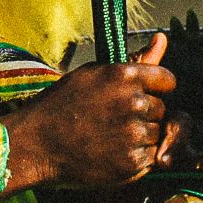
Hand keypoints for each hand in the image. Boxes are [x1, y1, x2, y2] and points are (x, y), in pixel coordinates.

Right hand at [1, 32, 177, 192]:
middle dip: (144, 114)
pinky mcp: (132, 163)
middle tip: (114, 119)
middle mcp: (134, 103)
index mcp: (125, 75)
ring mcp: (134, 135)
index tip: (142, 96)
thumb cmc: (61, 105)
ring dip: (141, 137)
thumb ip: (134, 59)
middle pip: (160, 108)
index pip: (167, 80)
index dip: (155, 89)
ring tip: (110, 137)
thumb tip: (163, 38)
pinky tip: (111, 153)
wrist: (35, 145)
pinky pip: (150, 158)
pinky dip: (136, 157)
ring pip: (156, 133)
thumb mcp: (93, 74)